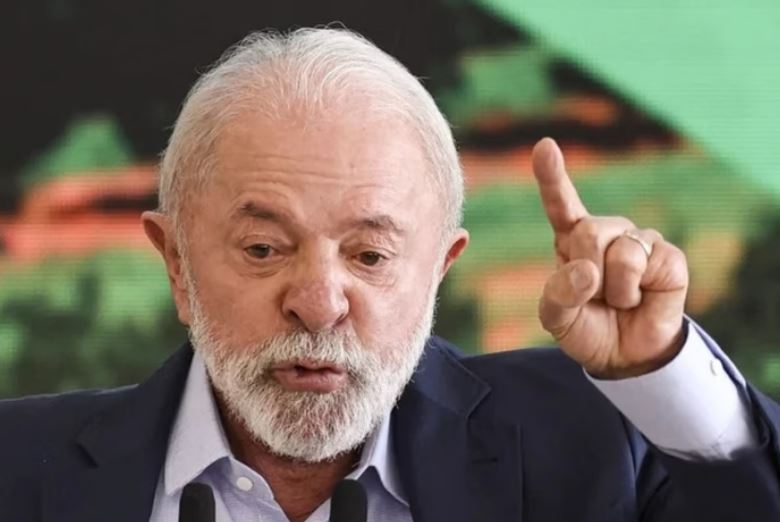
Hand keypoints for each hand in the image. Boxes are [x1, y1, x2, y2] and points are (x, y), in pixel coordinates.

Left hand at [532, 138, 688, 378]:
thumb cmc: (586, 328)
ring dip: (612, 289)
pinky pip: (644, 263)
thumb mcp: (557, 318)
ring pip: (618, 249)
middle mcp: (606, 232)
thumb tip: (586, 271)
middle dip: (587, 271)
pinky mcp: (667, 256)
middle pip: (589, 230)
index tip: (545, 146)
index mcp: (571, 239)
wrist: (624, 355)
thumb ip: (559, 294)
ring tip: (619, 300)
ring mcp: (639, 241)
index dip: (552, 175)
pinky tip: (640, 298)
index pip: (561, 203)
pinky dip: (634, 292)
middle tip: (595, 296)